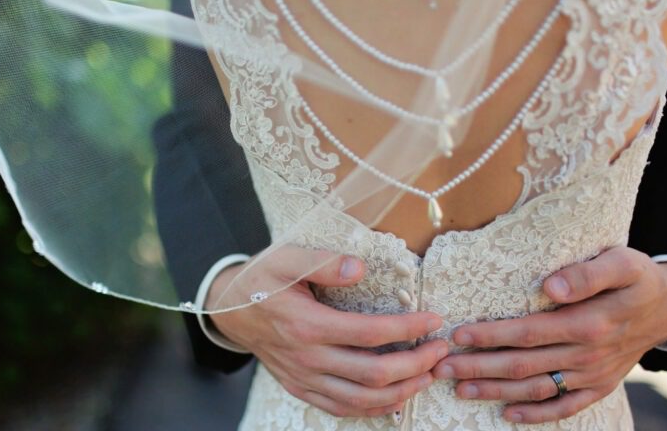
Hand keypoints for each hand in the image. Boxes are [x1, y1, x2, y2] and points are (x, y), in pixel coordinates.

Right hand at [209, 246, 448, 417]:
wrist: (226, 308)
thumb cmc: (260, 279)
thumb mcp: (285, 258)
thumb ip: (323, 262)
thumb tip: (360, 268)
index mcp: (307, 325)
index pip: (370, 333)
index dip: (408, 329)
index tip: (433, 320)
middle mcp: (308, 358)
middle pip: (374, 373)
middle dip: (416, 363)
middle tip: (439, 349)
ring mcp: (304, 378)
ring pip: (362, 399)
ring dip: (402, 391)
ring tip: (427, 374)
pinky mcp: (301, 388)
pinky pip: (342, 408)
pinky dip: (373, 408)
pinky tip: (395, 397)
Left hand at [432, 246, 666, 423]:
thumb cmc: (637, 277)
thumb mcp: (622, 263)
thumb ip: (587, 274)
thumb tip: (551, 286)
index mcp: (590, 323)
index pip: (529, 332)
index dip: (492, 336)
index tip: (459, 335)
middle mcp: (588, 354)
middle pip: (524, 364)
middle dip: (479, 367)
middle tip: (442, 367)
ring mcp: (593, 374)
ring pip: (537, 388)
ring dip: (496, 390)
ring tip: (461, 389)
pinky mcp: (598, 386)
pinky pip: (565, 407)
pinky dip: (537, 413)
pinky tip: (508, 413)